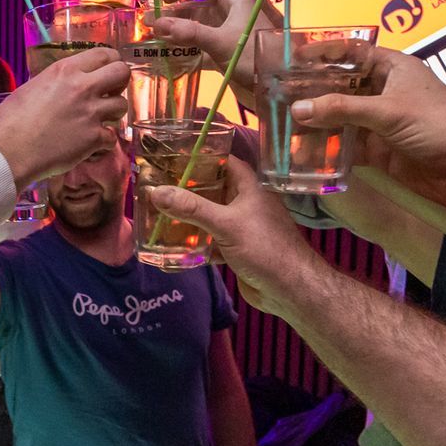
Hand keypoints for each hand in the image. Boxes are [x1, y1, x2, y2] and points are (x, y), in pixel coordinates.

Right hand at [0, 48, 131, 187]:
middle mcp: (82, 87)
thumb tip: (65, 87)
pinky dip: (103, 141)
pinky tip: (91, 143)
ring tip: (98, 119)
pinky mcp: (93, 137)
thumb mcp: (33, 87)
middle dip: (120, 82)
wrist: (8, 151)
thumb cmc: (11, 121)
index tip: (107, 71)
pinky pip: (112, 136)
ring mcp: (90, 112)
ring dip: (113, 113)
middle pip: (122, 72)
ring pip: (122, 105)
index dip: (110, 62)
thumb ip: (56, 82)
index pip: (104, 53)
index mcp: (65, 70)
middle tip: (110, 92)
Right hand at [144, 162, 321, 311]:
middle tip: (157, 186)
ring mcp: (241, 228)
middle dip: (188, 189)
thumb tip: (155, 192)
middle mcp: (245, 204)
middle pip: (213, 190)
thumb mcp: (226, 223)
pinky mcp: (236, 251)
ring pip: (210, 218)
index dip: (203, 156)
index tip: (174, 155)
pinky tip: (173, 246)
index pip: (225, 162)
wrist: (289, 289)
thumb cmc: (264, 247)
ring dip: (189, 218)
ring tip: (158, 213)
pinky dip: (195, 244)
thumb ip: (191, 208)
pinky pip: (211, 242)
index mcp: (249, 188)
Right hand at [149, 0, 282, 96]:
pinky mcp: (227, 49)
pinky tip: (170, 54)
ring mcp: (229, 30)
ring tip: (154, 36)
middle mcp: (231, 11)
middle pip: (199, 1)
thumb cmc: (255, 57)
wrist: (280, 85)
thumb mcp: (220, 43)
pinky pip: (202, 42)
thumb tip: (157, 24)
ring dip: (178, 28)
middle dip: (175, 8)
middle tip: (152, 19)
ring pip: (199, 22)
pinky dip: (187, 46)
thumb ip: (189, 33)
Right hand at [292, 46, 445, 212]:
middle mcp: (385, 91)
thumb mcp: (387, 111)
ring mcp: (382, 122)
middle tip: (277, 94)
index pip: (352, 53)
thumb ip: (341, 109)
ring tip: (281, 123)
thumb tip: (296, 109)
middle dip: (313, 91)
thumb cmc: (437, 125)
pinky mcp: (380, 151)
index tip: (292, 57)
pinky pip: (348, 146)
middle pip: (342, 86)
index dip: (324, 53)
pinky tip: (301, 152)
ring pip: (341, 118)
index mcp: (393, 68)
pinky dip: (328, 149)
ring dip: (317, 122)